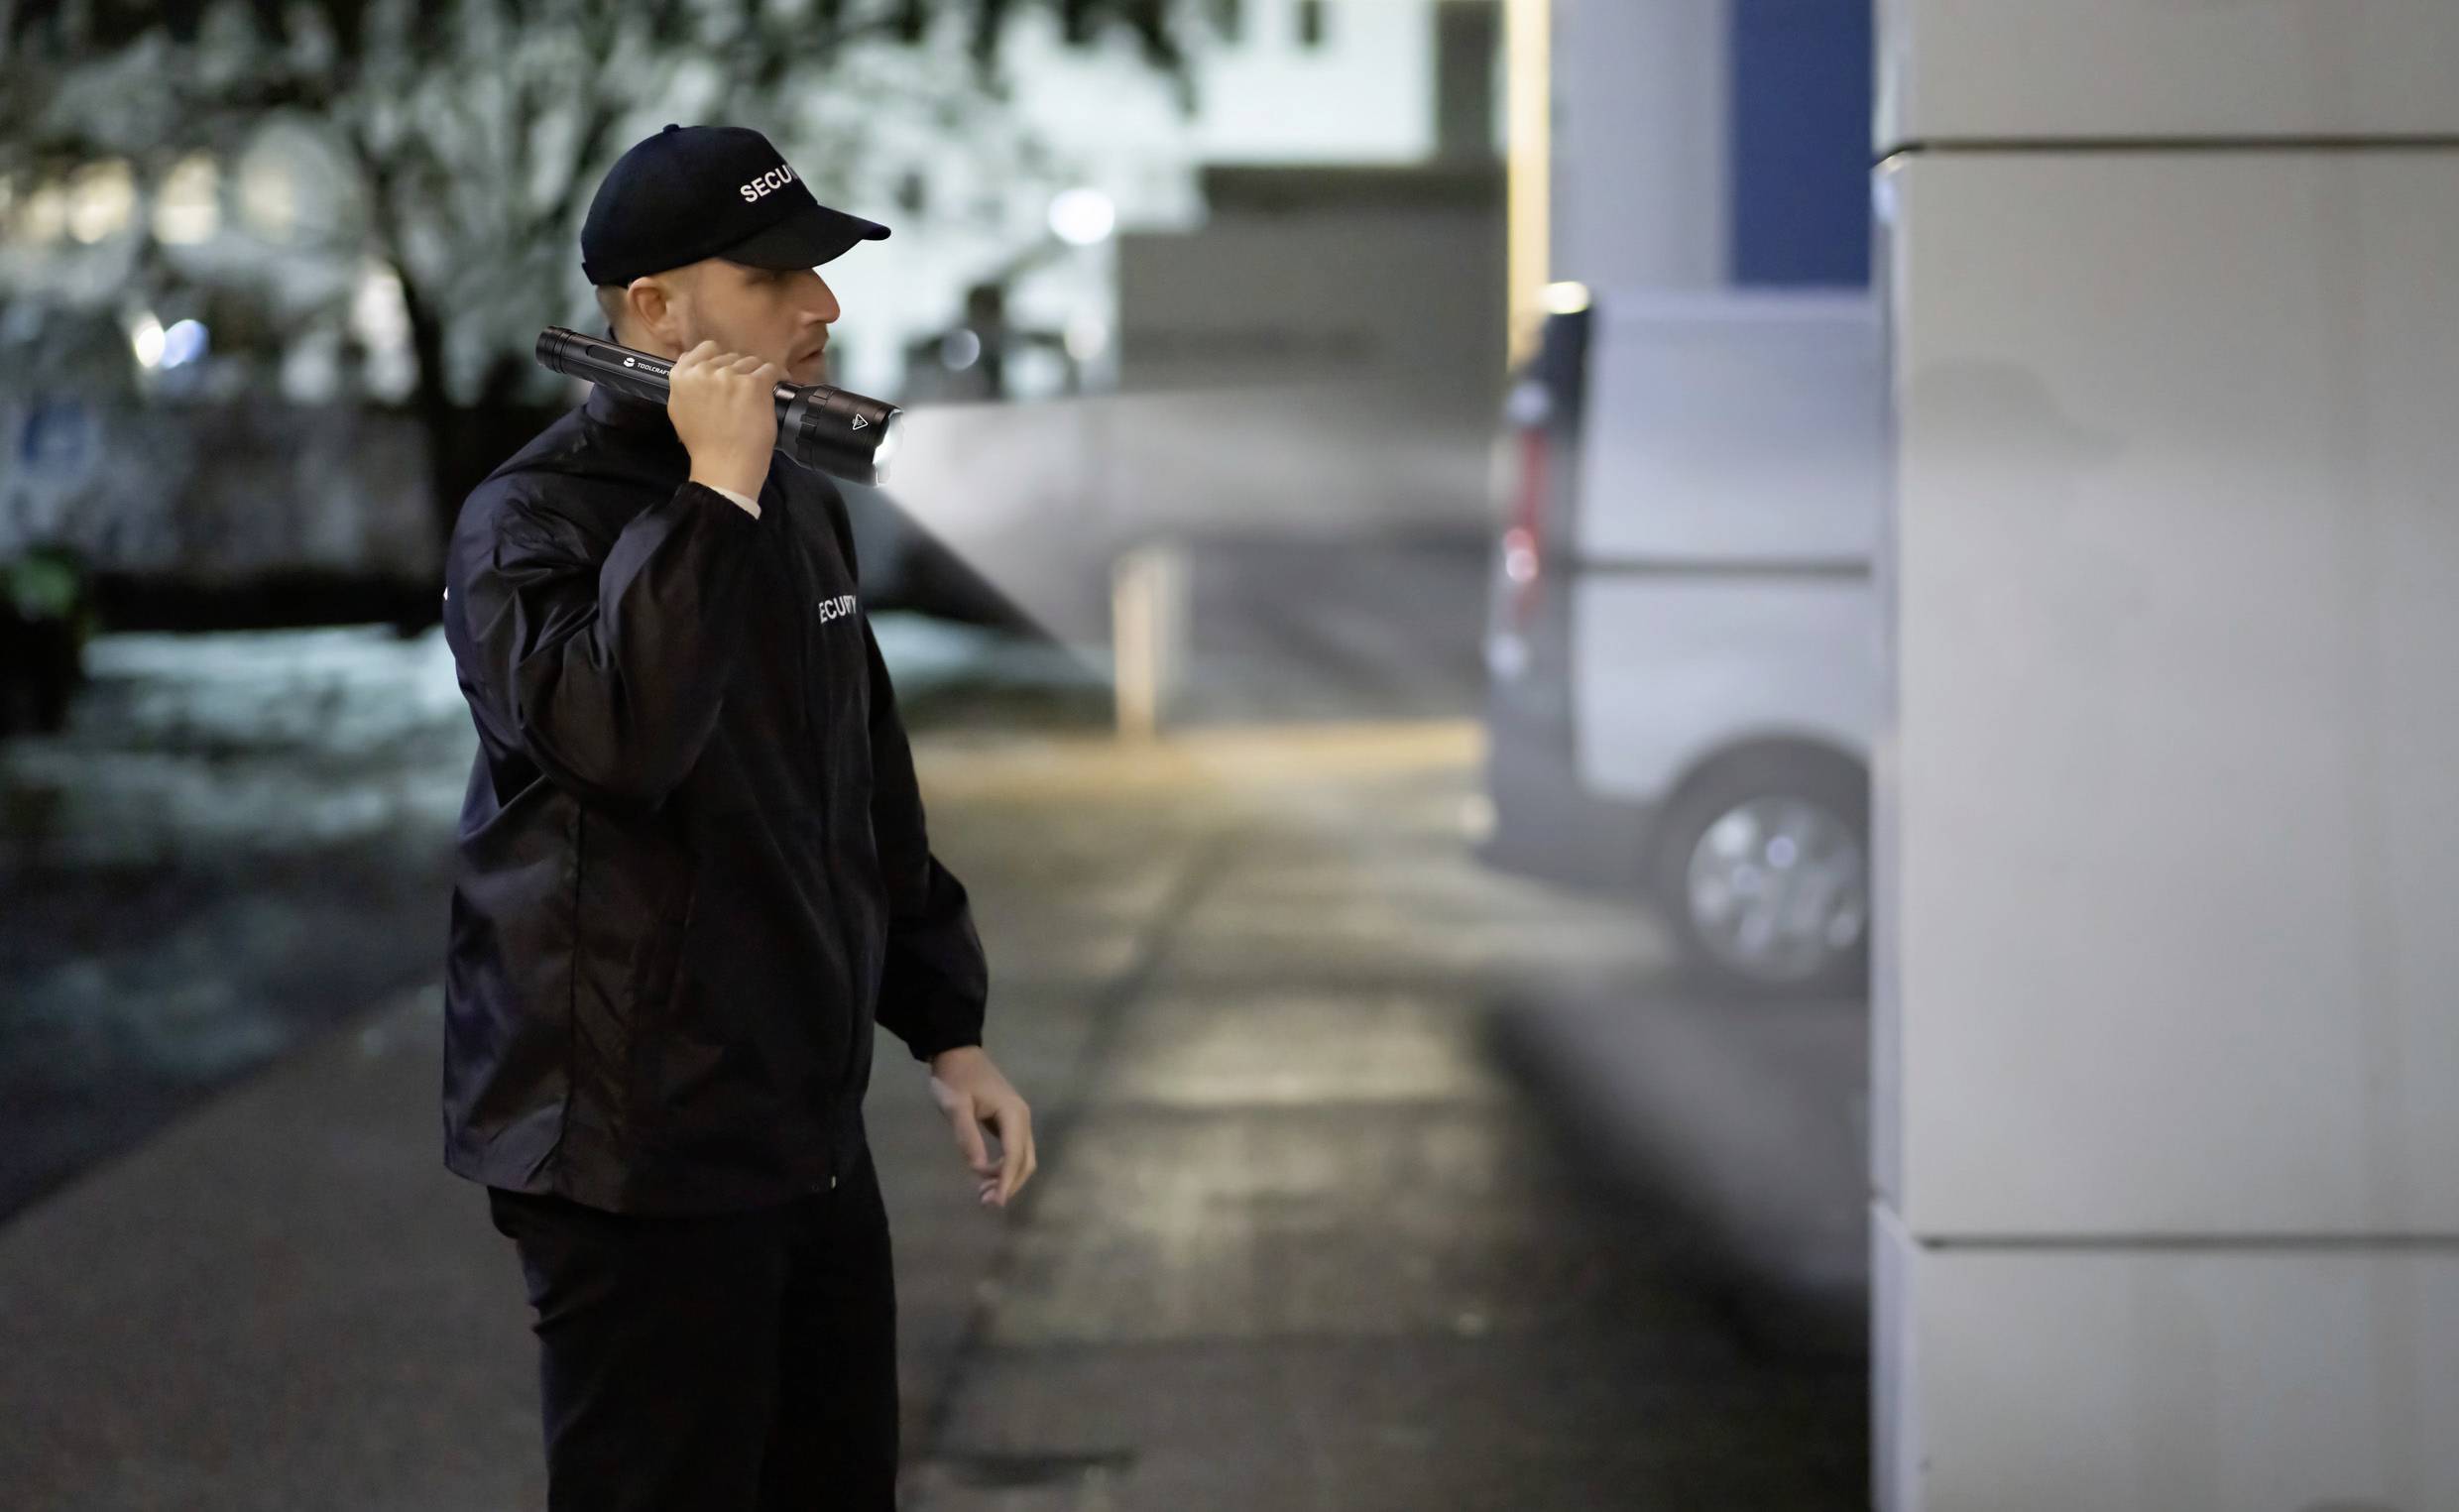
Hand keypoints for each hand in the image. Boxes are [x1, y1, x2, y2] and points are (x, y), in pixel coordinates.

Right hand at [669, 340, 780, 498]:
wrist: (723, 465)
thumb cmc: (704, 444)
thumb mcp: (679, 410)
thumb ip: (684, 384)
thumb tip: (692, 366)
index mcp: (681, 376)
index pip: (705, 349)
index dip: (719, 359)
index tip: (728, 372)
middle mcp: (704, 371)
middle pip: (730, 357)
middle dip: (738, 372)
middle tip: (743, 393)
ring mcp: (729, 376)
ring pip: (751, 362)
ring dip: (756, 376)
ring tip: (758, 395)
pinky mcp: (753, 384)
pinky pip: (771, 369)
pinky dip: (778, 376)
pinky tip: (780, 383)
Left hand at [925, 1046, 1035, 1208]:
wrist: (956, 1052)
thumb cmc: (955, 1078)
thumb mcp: (955, 1106)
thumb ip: (967, 1137)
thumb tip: (979, 1170)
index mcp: (1013, 1114)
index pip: (1014, 1156)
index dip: (1006, 1181)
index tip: (995, 1203)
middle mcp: (1022, 1119)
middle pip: (1025, 1161)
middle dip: (1008, 1184)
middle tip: (985, 1202)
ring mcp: (1018, 1120)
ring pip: (1022, 1158)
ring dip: (1007, 1178)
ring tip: (984, 1194)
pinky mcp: (1010, 1121)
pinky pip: (1014, 1151)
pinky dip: (1004, 1168)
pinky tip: (987, 1176)